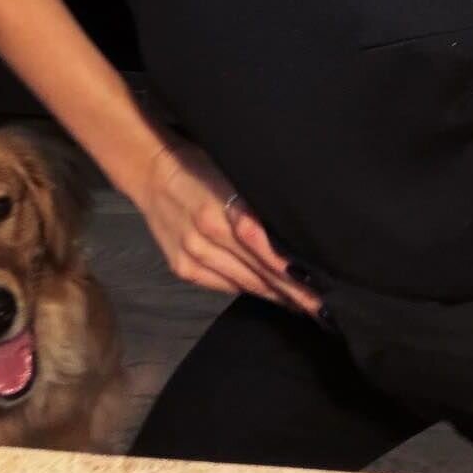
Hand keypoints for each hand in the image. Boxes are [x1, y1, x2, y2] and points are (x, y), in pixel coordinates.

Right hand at [136, 136, 322, 316]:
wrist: (152, 173)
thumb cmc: (201, 166)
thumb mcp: (233, 175)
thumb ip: (257, 207)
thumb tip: (293, 232)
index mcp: (222, 210)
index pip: (265, 250)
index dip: (291, 271)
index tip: (318, 286)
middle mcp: (207, 236)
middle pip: (258, 272)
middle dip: (291, 291)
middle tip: (320, 306)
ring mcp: (193, 256)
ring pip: (243, 283)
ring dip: (274, 295)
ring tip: (301, 305)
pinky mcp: (183, 268)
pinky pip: (224, 285)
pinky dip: (248, 289)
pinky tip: (269, 295)